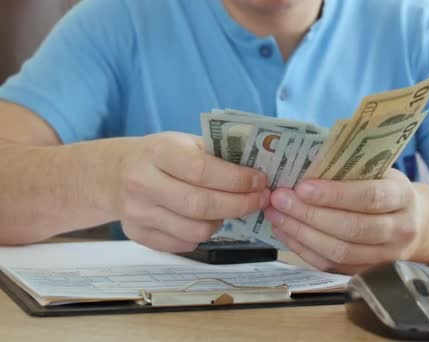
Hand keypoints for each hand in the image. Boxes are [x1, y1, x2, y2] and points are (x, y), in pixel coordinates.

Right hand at [117, 132, 268, 252]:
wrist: (114, 174)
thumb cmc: (160, 156)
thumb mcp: (183, 143)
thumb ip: (215, 155)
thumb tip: (257, 173)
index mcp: (158, 152)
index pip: (203, 171)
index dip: (237, 180)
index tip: (260, 182)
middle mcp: (143, 183)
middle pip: (201, 205)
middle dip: (239, 205)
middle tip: (259, 200)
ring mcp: (138, 213)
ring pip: (195, 230)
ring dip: (223, 222)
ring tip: (231, 209)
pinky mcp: (138, 235)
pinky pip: (184, 244)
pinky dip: (203, 235)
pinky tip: (207, 220)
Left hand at [264, 169, 421, 273]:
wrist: (414, 221)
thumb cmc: (385, 188)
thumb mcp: (377, 170)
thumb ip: (349, 168)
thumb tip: (303, 164)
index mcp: (403, 196)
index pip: (369, 197)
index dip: (334, 194)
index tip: (302, 187)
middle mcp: (400, 229)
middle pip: (352, 228)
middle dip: (310, 215)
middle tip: (280, 199)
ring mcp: (386, 256)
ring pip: (340, 252)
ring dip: (302, 234)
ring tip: (277, 215)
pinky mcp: (367, 272)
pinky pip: (331, 266)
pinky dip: (304, 250)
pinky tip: (286, 232)